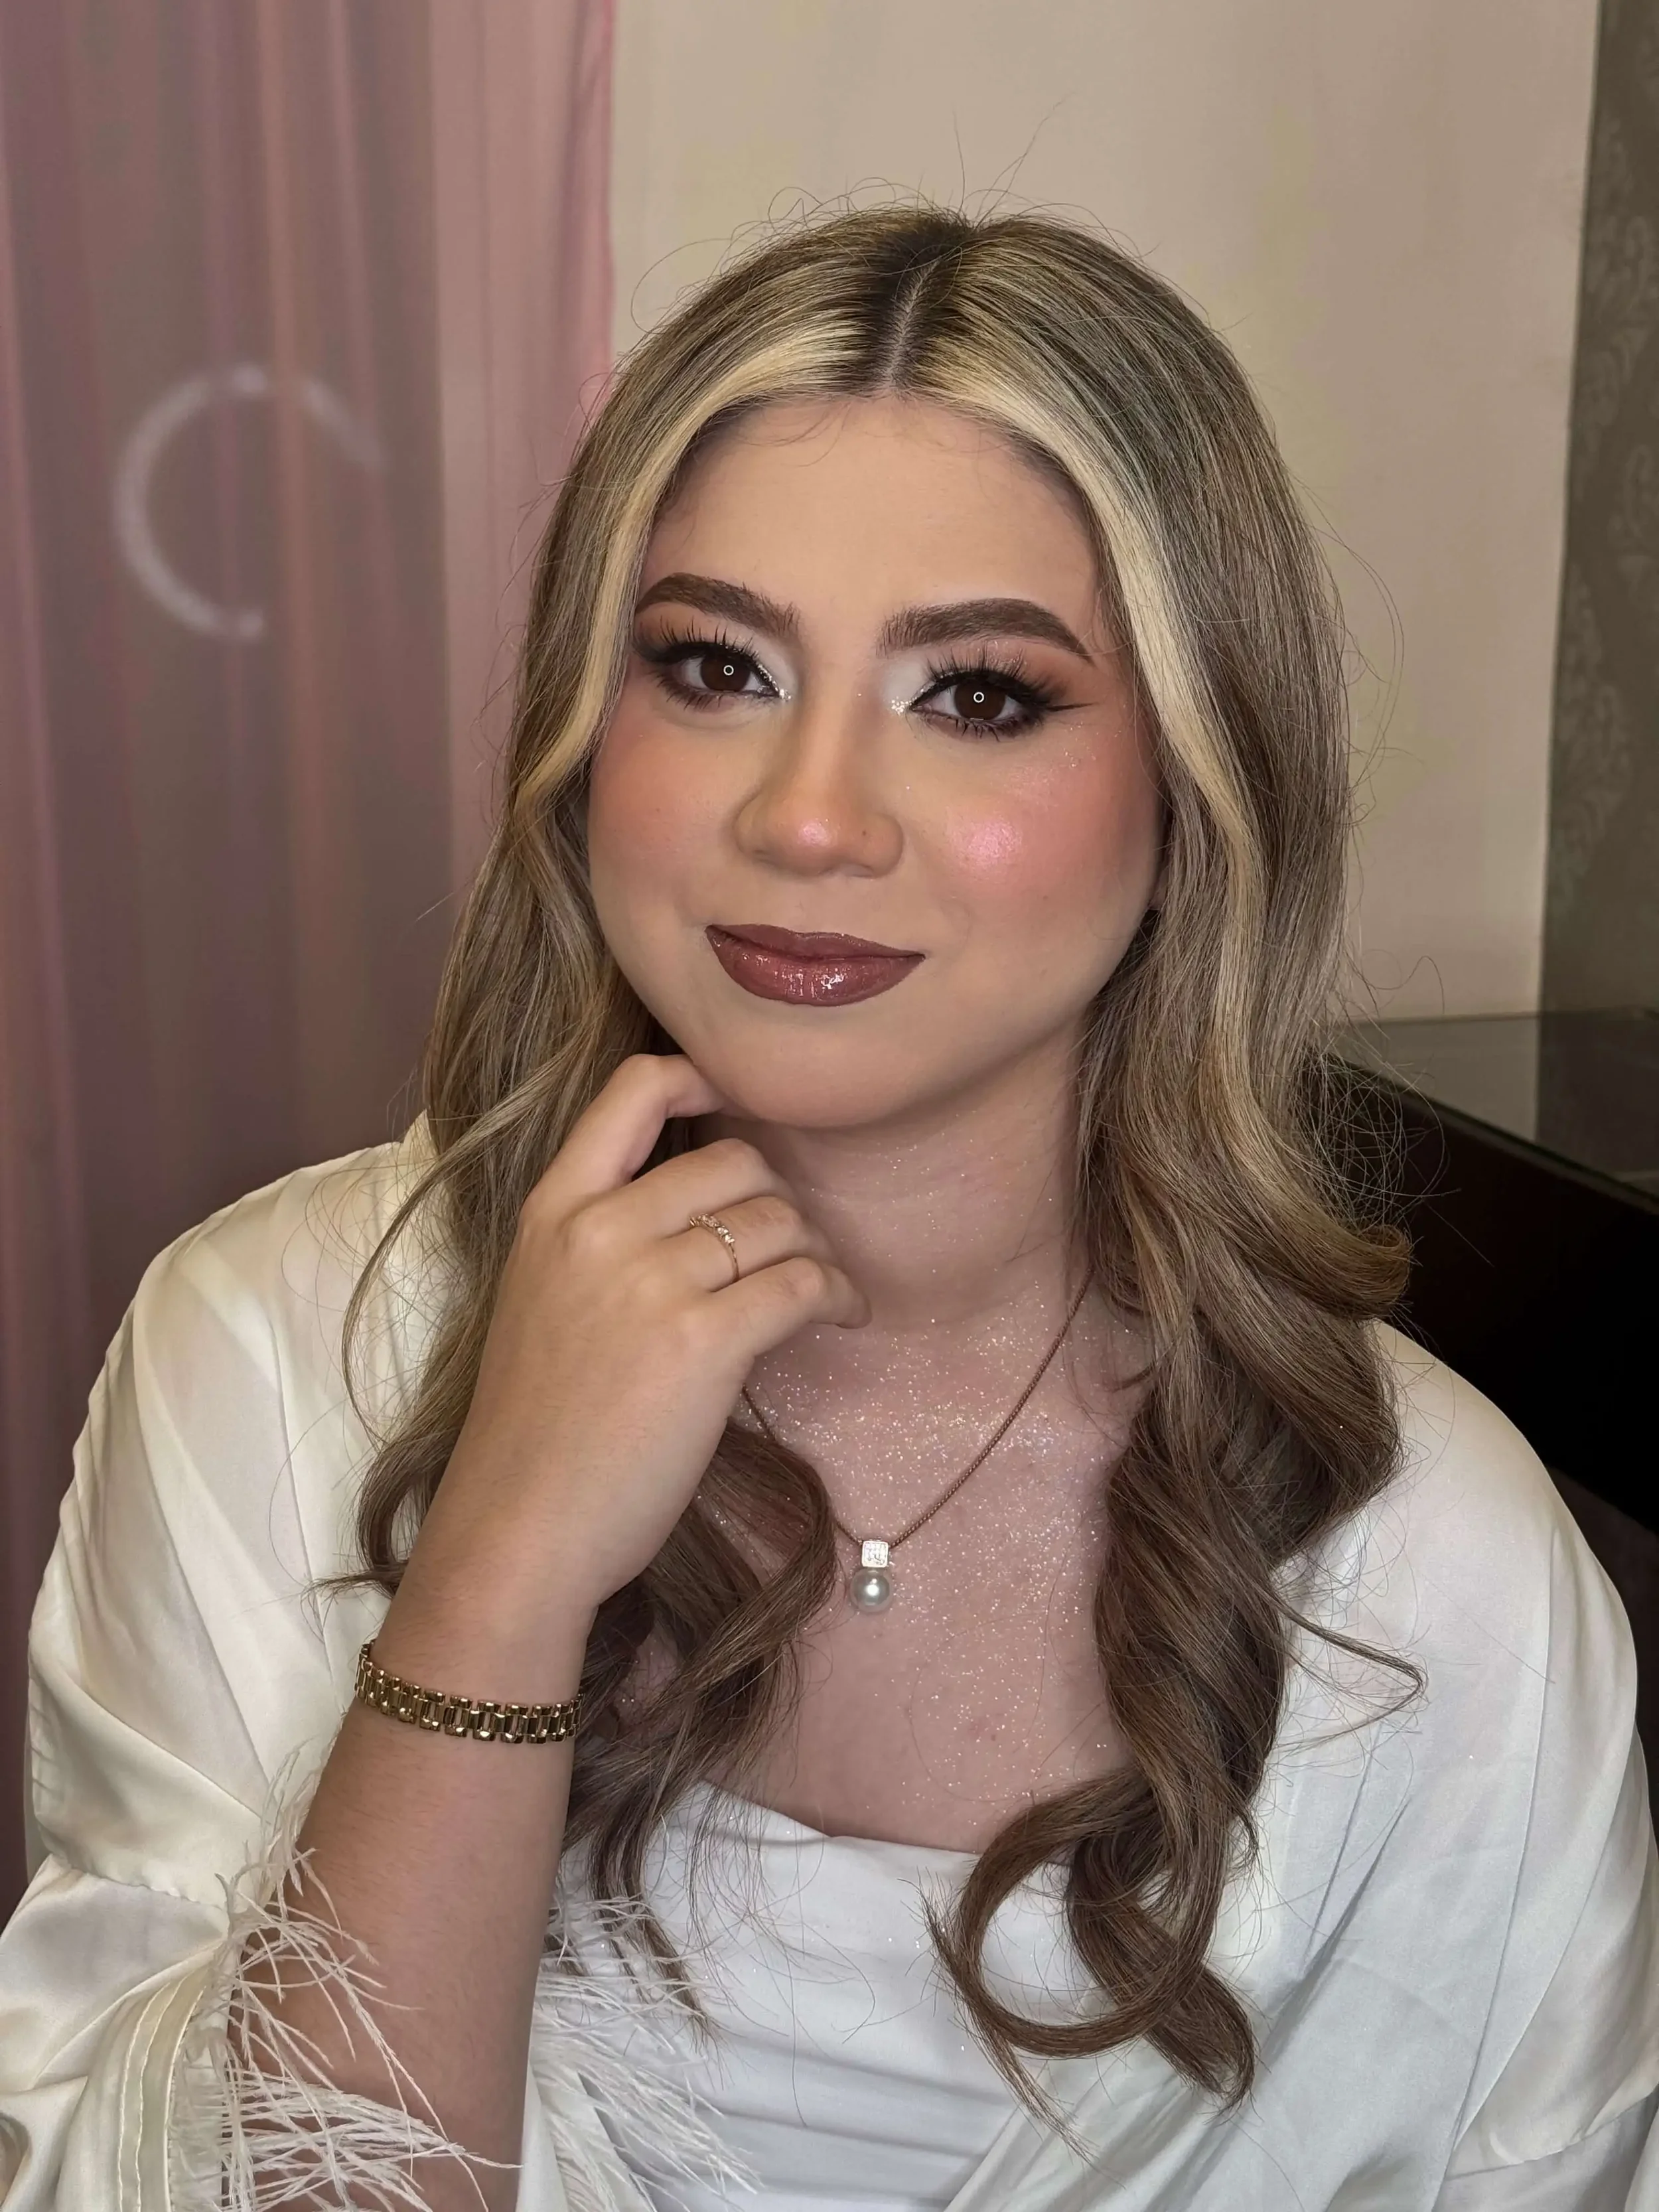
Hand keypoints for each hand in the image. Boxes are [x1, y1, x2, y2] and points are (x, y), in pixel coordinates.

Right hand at [388, 1056, 866, 1661]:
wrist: (518, 1528)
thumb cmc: (534, 1431)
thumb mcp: (543, 1301)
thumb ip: (605, 1243)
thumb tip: (705, 1218)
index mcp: (553, 1212)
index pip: (630, 1094)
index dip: (697, 1078)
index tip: (736, 1102)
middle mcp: (601, 1230)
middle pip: (734, 1161)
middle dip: (779, 1199)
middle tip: (792, 1245)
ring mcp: (652, 1284)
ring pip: (777, 1221)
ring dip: (815, 1251)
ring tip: (821, 1287)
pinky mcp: (704, 1343)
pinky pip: (802, 1283)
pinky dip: (838, 1294)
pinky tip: (842, 1314)